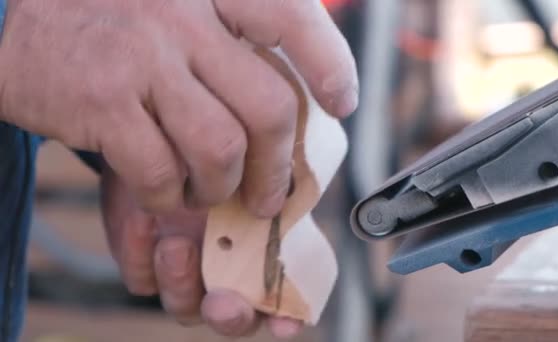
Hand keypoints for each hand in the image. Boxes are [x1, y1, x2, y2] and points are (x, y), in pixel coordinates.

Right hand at [0, 0, 357, 218]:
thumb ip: (230, 41)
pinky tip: (164, 191)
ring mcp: (144, 56)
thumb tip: (294, 100)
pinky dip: (169, 196)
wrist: (14, 20)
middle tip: (270, 195)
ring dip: (222, 186)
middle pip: (268, 106)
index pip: (292, 17)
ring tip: (210, 192)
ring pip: (221, 147)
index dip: (329, 64)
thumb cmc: (114, 23)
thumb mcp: (178, 7)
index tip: (341, 103)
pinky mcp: (104, 101)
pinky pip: (161, 171)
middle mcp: (182, 14)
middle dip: (276, 166)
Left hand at [101, 165, 302, 338]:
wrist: (161, 139)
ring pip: (185, 307)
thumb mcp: (249, 157)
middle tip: (221, 301)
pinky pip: (142, 280)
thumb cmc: (219, 151)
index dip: (286, 316)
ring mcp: (186, 271)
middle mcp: (227, 269)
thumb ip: (277, 175)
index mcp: (262, 249)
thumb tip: (289, 181)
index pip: (283, 298)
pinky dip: (141, 256)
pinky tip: (143, 220)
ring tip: (175, 244)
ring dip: (181, 283)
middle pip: (235, 317)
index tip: (283, 323)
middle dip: (230, 316)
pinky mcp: (145, 264)